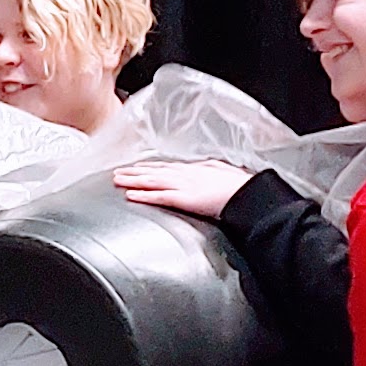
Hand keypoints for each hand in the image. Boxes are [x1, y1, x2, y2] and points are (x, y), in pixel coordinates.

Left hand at [112, 157, 254, 220]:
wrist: (248, 194)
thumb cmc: (240, 186)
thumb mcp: (224, 172)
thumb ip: (212, 170)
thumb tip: (209, 168)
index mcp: (195, 169)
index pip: (167, 167)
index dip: (151, 167)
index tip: (138, 167)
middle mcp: (186, 174)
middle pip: (154, 171)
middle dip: (135, 172)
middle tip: (118, 172)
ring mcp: (183, 185)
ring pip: (151, 181)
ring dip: (133, 181)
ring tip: (117, 180)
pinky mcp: (183, 198)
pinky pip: (158, 197)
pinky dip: (143, 196)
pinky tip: (130, 195)